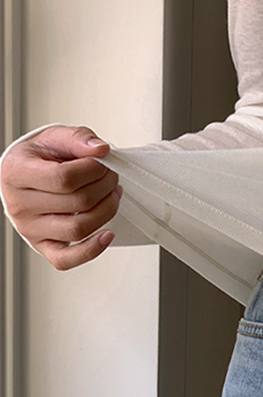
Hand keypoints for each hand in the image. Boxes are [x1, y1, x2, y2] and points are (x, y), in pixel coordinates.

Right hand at [1, 124, 121, 269]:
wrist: (21, 176)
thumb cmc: (37, 158)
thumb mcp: (53, 137)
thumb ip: (78, 138)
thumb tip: (101, 149)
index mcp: (16, 173)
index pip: (64, 178)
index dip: (93, 171)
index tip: (103, 163)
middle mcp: (19, 204)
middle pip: (77, 203)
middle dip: (105, 187)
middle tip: (111, 176)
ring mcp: (29, 229)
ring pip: (78, 229)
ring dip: (107, 211)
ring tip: (112, 195)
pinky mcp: (42, 246)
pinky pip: (66, 260)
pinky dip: (91, 250)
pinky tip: (107, 234)